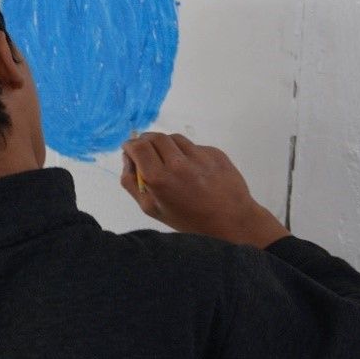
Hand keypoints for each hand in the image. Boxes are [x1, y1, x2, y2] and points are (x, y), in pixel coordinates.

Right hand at [120, 133, 288, 248]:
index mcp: (159, 178)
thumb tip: (128, 160)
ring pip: (174, 138)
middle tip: (147, 153)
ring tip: (171, 162)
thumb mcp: (152, 209)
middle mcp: (178, 163)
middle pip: (154, 137)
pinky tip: (193, 170)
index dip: (129, 146)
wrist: (231, 221)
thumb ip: (132, 183)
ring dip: (166, 145)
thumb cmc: (188, 220)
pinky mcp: (215, 152)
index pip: (137, 146)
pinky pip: (194, 146)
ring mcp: (199, 156)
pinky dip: (187, 154)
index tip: (130, 151)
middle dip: (145, 142)